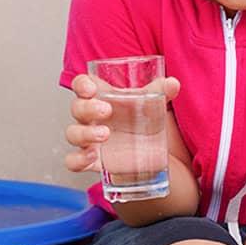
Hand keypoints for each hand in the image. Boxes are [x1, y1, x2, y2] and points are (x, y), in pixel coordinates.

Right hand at [64, 73, 179, 173]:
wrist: (151, 151)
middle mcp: (91, 117)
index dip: (81, 84)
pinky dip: (77, 159)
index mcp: (102, 97)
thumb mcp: (153, 104)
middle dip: (87, 108)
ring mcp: (89, 139)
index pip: (82, 85)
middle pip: (77, 108)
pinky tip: (92, 156)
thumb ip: (162, 92)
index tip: (91, 88)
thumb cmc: (144, 120)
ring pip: (73, 134)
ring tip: (106, 134)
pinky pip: (73, 161)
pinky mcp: (92, 161)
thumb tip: (172, 83)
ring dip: (85, 133)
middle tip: (106, 110)